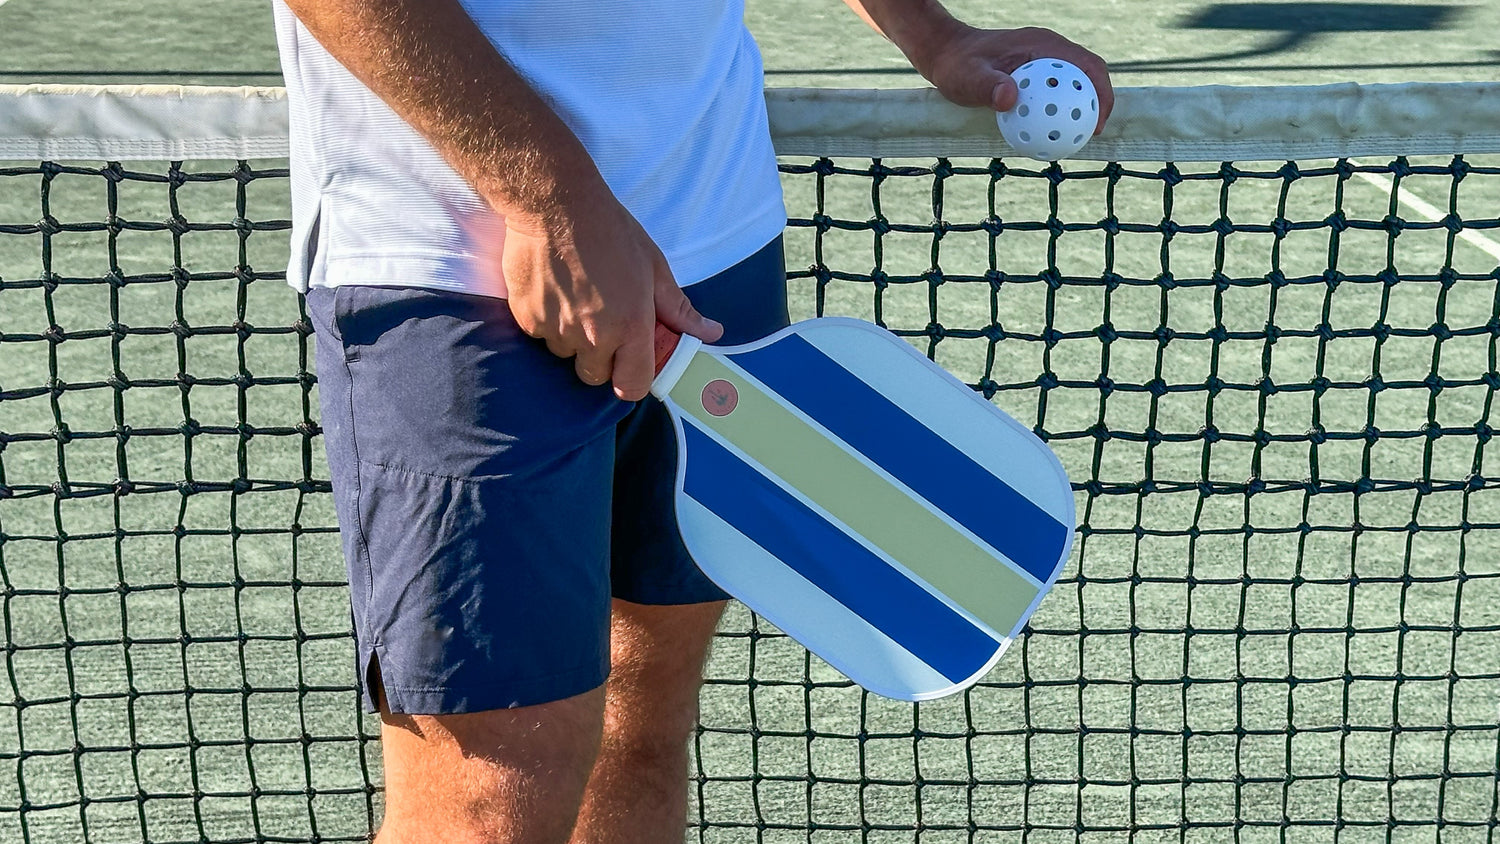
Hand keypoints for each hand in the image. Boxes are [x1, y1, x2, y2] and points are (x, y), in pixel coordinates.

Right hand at [501, 198, 723, 401]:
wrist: (555, 204)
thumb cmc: (611, 232)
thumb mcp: (654, 268)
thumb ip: (679, 310)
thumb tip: (711, 333)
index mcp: (630, 326)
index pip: (632, 387)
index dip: (632, 379)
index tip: (630, 363)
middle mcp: (592, 336)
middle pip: (595, 376)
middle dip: (601, 358)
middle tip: (603, 322)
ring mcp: (556, 329)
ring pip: (566, 354)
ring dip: (572, 338)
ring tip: (576, 299)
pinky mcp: (527, 318)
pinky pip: (540, 335)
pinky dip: (547, 322)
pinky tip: (555, 291)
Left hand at [919, 25, 1112, 133]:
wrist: (947, 54)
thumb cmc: (957, 64)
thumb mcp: (968, 77)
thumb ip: (988, 86)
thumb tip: (1009, 98)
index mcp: (1043, 45)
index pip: (1087, 65)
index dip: (1101, 92)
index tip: (1097, 122)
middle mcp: (1049, 50)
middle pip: (1088, 75)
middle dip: (1098, 103)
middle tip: (1091, 134)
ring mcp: (1044, 60)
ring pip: (1075, 83)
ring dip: (1080, 107)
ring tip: (1076, 137)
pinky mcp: (1036, 72)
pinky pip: (1057, 90)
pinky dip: (1061, 109)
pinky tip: (1052, 132)